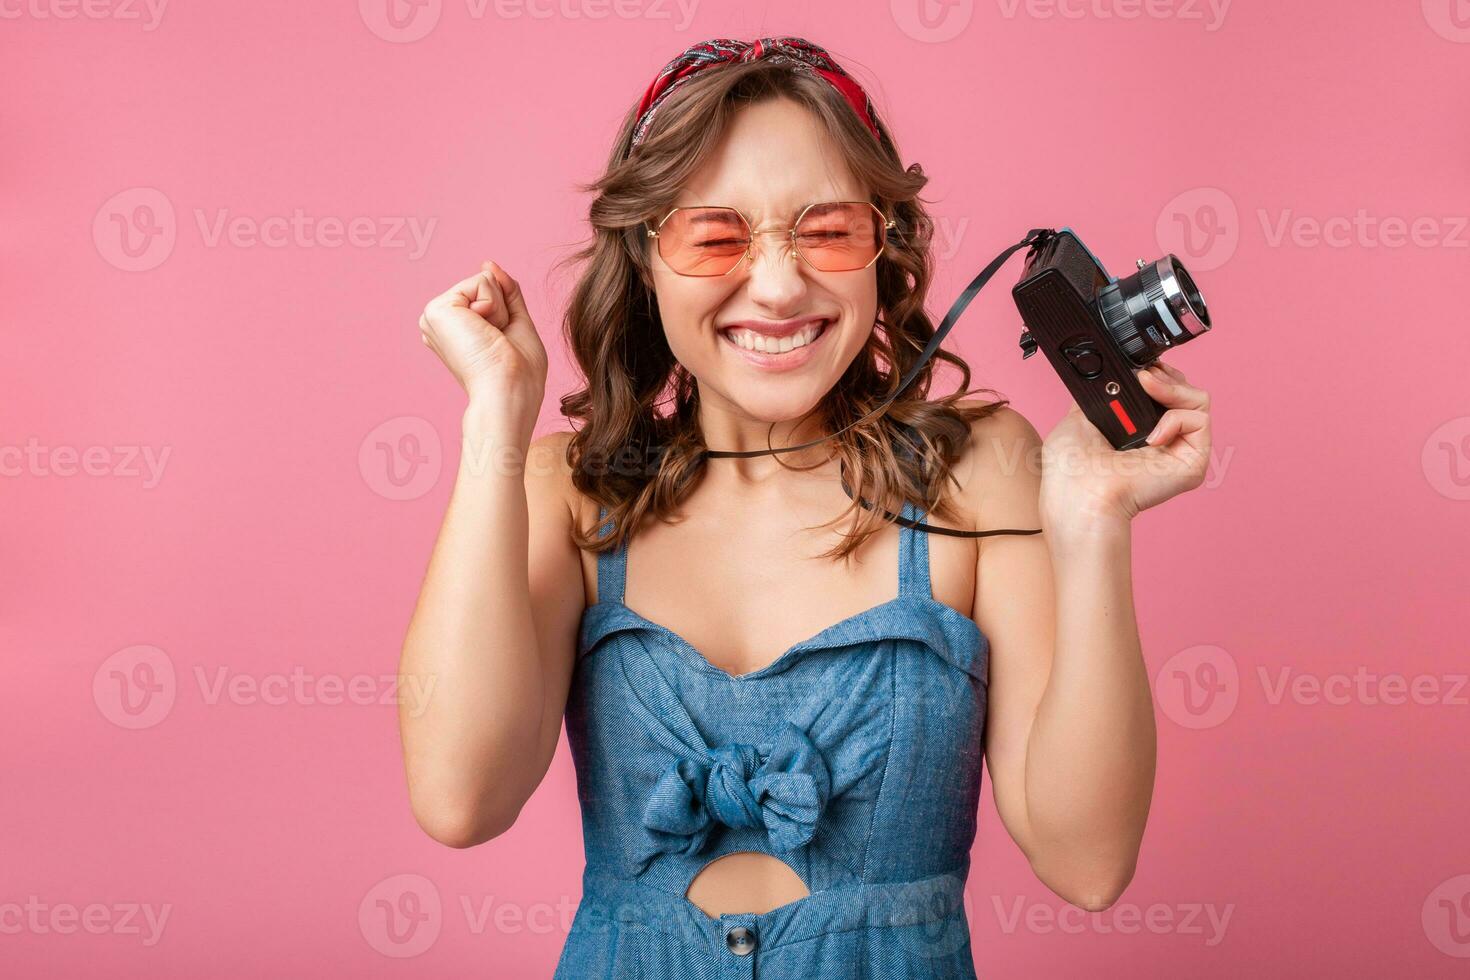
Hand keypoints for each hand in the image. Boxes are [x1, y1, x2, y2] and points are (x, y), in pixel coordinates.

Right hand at [418, 260, 547, 431]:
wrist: (508, 392)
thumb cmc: (518, 374)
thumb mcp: (516, 324)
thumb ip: (505, 293)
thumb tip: (488, 263)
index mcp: (456, 330)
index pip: (491, 296)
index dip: (507, 315)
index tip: (500, 345)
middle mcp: (440, 323)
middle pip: (488, 284)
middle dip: (504, 310)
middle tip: (496, 343)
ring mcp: (435, 316)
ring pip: (486, 280)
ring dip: (500, 310)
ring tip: (489, 339)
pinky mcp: (436, 309)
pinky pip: (483, 280)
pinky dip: (494, 306)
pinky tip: (482, 331)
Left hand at [1038, 360, 1211, 526]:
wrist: (1079, 492)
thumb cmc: (1071, 467)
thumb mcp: (1079, 417)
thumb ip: (1102, 395)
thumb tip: (1114, 376)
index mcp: (1138, 431)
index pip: (1163, 392)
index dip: (1156, 374)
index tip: (1140, 368)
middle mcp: (1162, 440)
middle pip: (1184, 391)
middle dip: (1166, 375)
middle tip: (1143, 376)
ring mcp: (1179, 451)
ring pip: (1198, 401)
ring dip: (1173, 387)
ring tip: (1147, 387)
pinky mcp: (1192, 462)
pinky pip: (1200, 420)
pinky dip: (1176, 417)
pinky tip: (1151, 435)